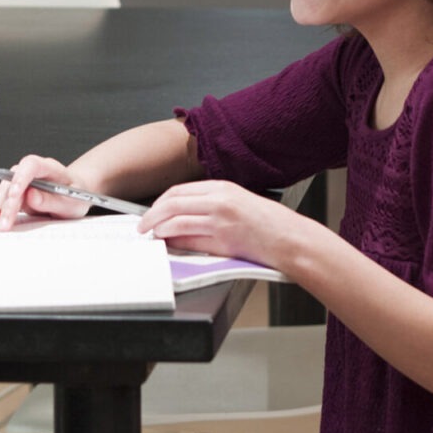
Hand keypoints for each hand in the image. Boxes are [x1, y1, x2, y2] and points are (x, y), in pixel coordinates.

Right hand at [0, 154, 88, 230]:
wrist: (72, 198)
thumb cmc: (74, 196)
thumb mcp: (71, 202)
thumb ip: (52, 200)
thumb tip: (32, 196)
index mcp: (49, 167)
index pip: (31, 165)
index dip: (21, 177)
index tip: (15, 194)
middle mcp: (31, 172)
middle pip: (13, 181)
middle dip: (7, 204)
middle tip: (5, 223)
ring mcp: (20, 182)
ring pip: (3, 191)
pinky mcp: (14, 194)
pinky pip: (2, 201)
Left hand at [138, 180, 309, 272]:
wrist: (290, 239)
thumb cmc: (268, 224)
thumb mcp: (238, 203)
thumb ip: (211, 205)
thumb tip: (182, 215)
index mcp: (223, 187)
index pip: (180, 190)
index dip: (160, 201)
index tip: (151, 211)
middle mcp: (220, 200)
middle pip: (173, 202)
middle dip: (152, 215)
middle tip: (142, 226)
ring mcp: (221, 220)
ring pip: (176, 220)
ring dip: (159, 229)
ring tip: (152, 236)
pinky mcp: (223, 240)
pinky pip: (189, 239)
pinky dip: (174, 242)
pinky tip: (169, 245)